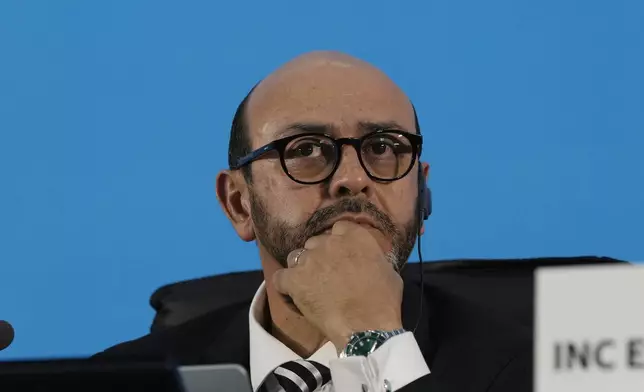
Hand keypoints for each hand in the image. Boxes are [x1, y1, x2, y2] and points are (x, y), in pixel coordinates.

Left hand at [272, 220, 403, 350]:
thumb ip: (374, 257)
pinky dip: (284, 285)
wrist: (366, 326)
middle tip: (326, 274)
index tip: (341, 256)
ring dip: (302, 268)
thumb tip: (370, 259)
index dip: (338, 242)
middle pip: (315, 242)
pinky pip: (280, 277)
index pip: (339, 228)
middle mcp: (329, 242)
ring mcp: (309, 259)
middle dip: (319, 255)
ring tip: (309, 285)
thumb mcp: (389, 271)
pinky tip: (292, 293)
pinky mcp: (294, 279)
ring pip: (297, 257)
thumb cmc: (384, 301)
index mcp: (355, 236)